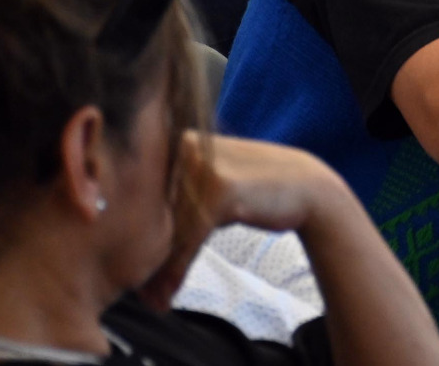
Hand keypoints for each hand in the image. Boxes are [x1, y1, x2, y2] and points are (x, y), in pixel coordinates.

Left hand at [136, 133, 348, 309]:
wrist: (309, 188)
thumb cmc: (256, 189)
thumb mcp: (211, 185)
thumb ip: (177, 199)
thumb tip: (135, 237)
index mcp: (180, 140)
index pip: (141, 192)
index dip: (132, 232)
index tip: (130, 270)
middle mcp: (189, 148)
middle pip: (150, 212)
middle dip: (142, 256)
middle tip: (137, 291)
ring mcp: (205, 169)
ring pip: (166, 229)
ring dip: (155, 272)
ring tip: (153, 299)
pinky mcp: (220, 192)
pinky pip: (187, 240)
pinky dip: (176, 272)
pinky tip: (168, 295)